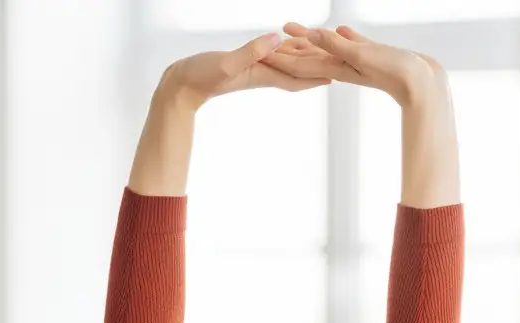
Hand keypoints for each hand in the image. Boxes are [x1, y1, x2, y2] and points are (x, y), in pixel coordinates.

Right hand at [159, 31, 329, 111]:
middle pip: (296, 71)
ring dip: (303, 59)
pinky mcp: (243, 64)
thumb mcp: (226, 63)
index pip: (295, 76)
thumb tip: (275, 40)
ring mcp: (253, 70)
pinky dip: (283, 50)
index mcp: (261, 74)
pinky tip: (287, 44)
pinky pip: (270, 57)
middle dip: (317, 67)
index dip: (317, 74)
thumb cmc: (200, 77)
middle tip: (338, 63)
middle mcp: (261, 73)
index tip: (338, 73)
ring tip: (322, 52)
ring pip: (285, 63)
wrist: (181, 86)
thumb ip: (250, 52)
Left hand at [262, 24, 446, 107]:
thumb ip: (336, 45)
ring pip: (327, 49)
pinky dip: (342, 38)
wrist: (422, 83)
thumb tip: (312, 35)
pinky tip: (341, 30)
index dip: (280, 58)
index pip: (301, 65)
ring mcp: (358, 61)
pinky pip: (352, 45)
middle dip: (286, 52)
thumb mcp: (361, 55)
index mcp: (337, 68)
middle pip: (307, 58)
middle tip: (265, 43)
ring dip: (309, 41)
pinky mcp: (374, 55)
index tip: (260, 54)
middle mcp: (343, 66)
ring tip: (293, 29)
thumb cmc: (393, 72)